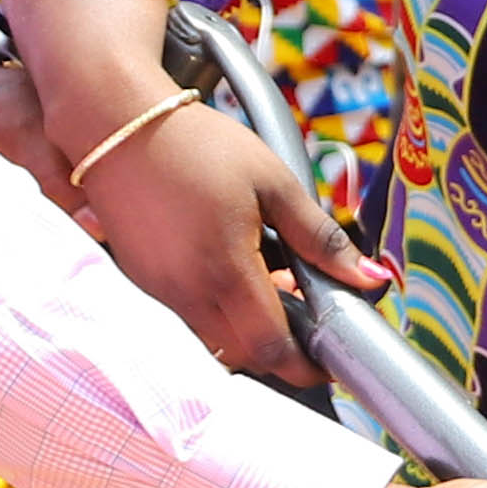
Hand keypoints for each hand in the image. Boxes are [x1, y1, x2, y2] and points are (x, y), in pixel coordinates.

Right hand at [81, 92, 380, 384]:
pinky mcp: (142, 280)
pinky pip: (188, 315)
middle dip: (280, 349)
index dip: (307, 365)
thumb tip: (369, 277)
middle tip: (306, 316)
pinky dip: (217, 309)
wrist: (116, 122)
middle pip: (244, 356)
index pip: (273, 350)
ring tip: (268, 279)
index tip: (329, 357)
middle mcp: (186, 293)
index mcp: (225, 271)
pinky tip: (229, 265)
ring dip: (247, 329)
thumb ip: (322, 238)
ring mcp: (159, 291)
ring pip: (214, 340)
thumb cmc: (197, 145)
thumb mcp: (274, 183)